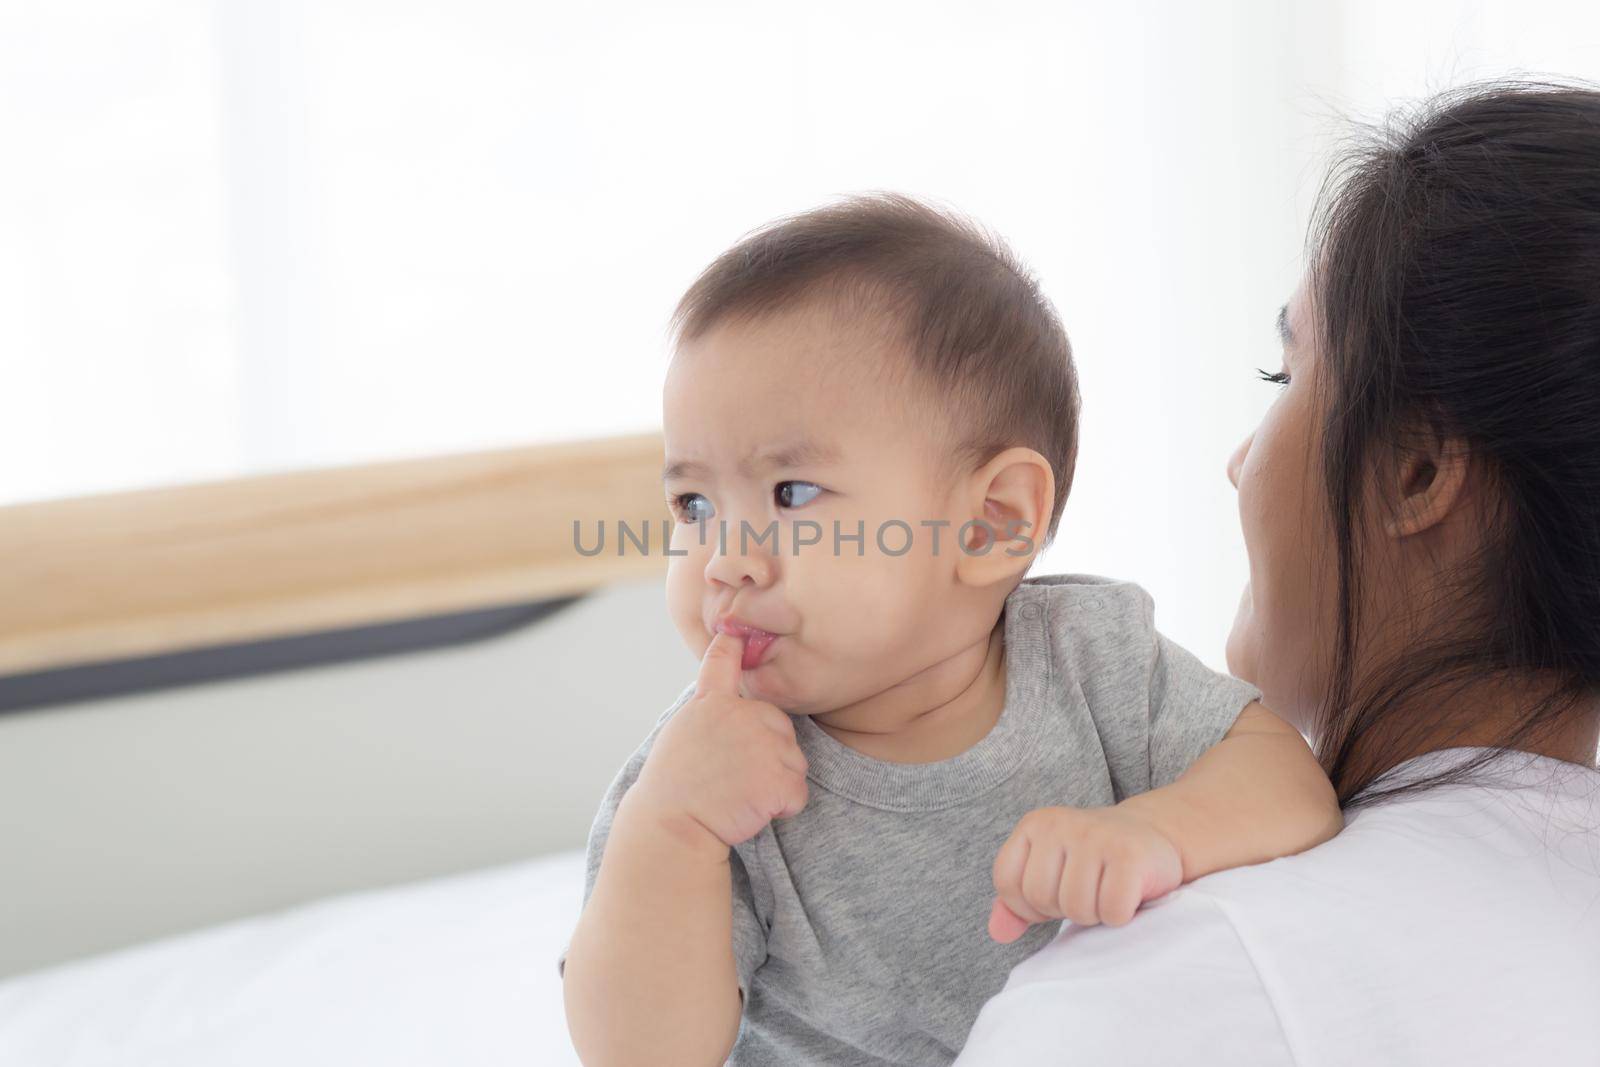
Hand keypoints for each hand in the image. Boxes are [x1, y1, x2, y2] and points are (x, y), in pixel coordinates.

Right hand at [625, 632, 809, 857]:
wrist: (671, 825)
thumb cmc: (673, 788)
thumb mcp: (682, 734)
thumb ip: (708, 712)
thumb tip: (725, 705)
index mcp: (712, 703)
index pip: (722, 662)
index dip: (733, 645)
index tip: (737, 632)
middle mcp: (741, 715)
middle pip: (781, 729)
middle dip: (770, 754)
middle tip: (734, 778)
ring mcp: (763, 745)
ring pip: (794, 763)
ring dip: (776, 784)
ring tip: (739, 795)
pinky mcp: (779, 778)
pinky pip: (797, 794)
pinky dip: (782, 808)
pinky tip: (752, 811)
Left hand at [987, 805, 1182, 942]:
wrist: (1152, 837)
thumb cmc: (1093, 863)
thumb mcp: (1049, 872)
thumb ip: (1017, 902)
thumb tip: (997, 933)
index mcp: (1034, 825)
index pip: (1007, 882)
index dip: (1028, 905)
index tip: (1055, 895)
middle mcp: (1060, 823)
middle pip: (1041, 897)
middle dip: (1064, 909)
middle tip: (1088, 891)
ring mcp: (1095, 836)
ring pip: (1077, 908)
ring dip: (1094, 914)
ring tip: (1106, 891)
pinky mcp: (1129, 855)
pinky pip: (1111, 911)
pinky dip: (1120, 916)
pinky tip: (1128, 894)